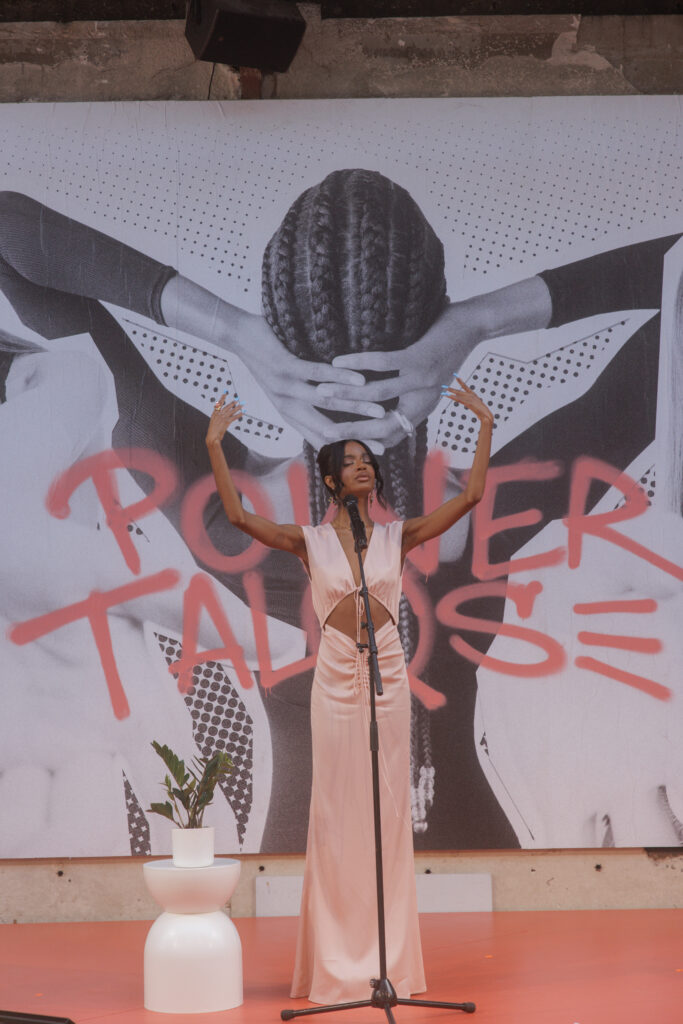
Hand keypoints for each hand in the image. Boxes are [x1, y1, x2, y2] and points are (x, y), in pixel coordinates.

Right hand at [206, 394, 243, 446]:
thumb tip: (221, 417)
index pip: (219, 404)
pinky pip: (234, 417)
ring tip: (242, 405)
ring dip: (238, 408)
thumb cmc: (212, 432)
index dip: (222, 399)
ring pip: (232, 411)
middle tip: (236, 400)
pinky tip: (242, 413)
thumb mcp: (213, 423)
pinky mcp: (227, 422)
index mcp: (214, 414)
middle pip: (227, 407)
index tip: (225, 394)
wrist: (212, 437)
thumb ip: (217, 419)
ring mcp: (223, 418)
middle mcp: (219, 415)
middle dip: (232, 403)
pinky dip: (239, 415)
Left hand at [233, 312, 386, 446]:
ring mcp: (286, 388)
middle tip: (384, 444)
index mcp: (289, 414)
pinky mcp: (286, 367)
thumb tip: (331, 412)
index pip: (322, 438)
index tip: (372, 455)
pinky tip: (360, 379)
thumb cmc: (266, 361)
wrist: (237, 338)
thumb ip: (305, 403)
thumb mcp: (284, 389)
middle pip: (328, 427)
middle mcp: (288, 406)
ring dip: (356, 407)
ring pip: (327, 402)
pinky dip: (341, 378)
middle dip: (357, 436)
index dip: (347, 449)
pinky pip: (318, 374)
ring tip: (380, 411)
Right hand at [319, 299, 486, 448]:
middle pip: (381, 425)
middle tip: (323, 431)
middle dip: (350, 429)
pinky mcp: (419, 359)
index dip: (364, 443)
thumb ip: (411, 396)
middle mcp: (421, 401)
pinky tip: (339, 362)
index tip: (339, 444)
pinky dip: (358, 364)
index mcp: (422, 409)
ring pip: (376, 395)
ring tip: (321, 393)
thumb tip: (387, 406)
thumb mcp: (431, 381)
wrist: (474, 327)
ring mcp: (420, 381)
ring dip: (346, 395)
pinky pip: (382, 364)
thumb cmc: (448, 351)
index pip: (390, 436)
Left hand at [442, 377, 493, 426]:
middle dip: (451, 389)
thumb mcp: (476, 407)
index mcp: (473, 395)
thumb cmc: (483, 413)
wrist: (487, 416)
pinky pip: (459, 400)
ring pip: (458, 395)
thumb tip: (469, 405)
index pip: (465, 386)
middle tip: (444, 387)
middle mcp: (471, 395)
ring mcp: (470, 399)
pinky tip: (449, 396)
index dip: (460, 381)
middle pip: (459, 391)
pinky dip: (453, 397)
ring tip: (444, 391)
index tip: (456, 376)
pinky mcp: (469, 403)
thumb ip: (472, 405)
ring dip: (451, 393)